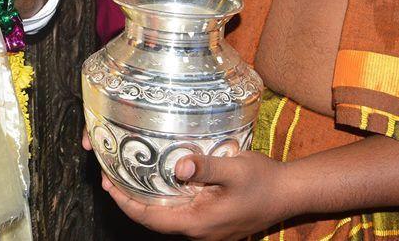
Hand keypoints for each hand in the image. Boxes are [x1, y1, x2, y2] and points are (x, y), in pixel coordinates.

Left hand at [99, 149, 290, 240]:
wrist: (290, 193)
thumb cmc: (264, 181)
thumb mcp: (234, 168)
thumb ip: (205, 167)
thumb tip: (179, 167)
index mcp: (198, 223)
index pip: (150, 218)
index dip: (126, 202)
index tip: (108, 184)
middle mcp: (198, 230)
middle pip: (154, 218)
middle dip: (130, 199)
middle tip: (110, 175)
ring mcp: (205, 228)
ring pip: (166, 215)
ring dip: (146, 198)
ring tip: (127, 175)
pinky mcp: (212, 220)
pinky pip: (180, 212)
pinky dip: (164, 198)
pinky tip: (159, 179)